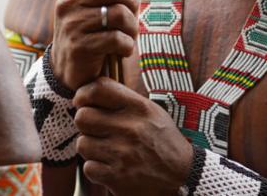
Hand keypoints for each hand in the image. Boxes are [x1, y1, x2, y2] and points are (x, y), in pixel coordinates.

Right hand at [51, 0, 151, 89]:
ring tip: (127, 36)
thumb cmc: (93, 30)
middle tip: (131, 17)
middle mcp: (67, 1)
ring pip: (119, 14)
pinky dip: (127, 46)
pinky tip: (121, 51)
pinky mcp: (79, 46)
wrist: (69, 70)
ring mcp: (71, 23)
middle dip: (132, 3)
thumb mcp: (105, 4)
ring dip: (132, 28)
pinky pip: (117, 39)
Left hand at [74, 78, 192, 195]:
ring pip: (82, 143)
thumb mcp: (152, 112)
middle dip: (86, 124)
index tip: (82, 102)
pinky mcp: (117, 177)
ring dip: (91, 148)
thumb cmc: (163, 142)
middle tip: (97, 130)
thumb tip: (91, 91)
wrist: (183, 177)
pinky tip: (110, 166)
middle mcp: (130, 128)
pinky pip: (88, 167)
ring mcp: (122, 154)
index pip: (98, 89)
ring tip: (107, 150)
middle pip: (82, 117)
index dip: (83, 94)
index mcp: (139, 108)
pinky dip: (96, 169)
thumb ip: (124, 100)